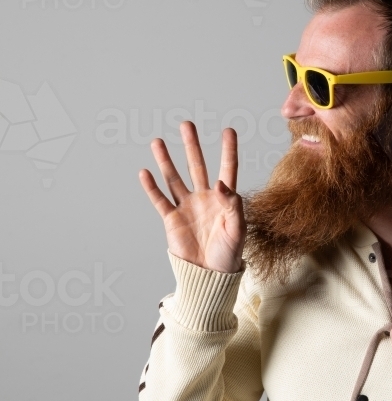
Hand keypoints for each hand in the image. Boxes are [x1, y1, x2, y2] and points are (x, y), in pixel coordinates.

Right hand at [138, 122, 245, 273]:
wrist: (209, 275)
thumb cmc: (229, 254)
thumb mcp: (237, 230)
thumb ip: (233, 206)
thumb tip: (221, 184)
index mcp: (224, 199)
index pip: (227, 169)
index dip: (228, 150)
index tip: (229, 130)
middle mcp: (204, 198)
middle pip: (197, 165)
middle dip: (191, 145)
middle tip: (186, 124)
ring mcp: (187, 207)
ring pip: (174, 178)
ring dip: (165, 160)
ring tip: (157, 141)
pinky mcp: (172, 219)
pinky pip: (160, 200)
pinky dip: (151, 187)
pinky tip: (145, 172)